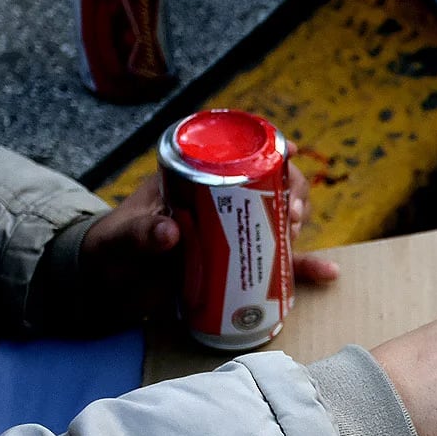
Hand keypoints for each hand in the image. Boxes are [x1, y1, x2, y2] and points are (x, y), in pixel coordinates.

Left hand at [80, 163, 340, 321]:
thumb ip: (141, 235)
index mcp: (193, 179)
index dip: (266, 146)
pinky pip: (278, 264)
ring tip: (296, 232)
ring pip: (278, 217)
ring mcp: (232, 232)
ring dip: (297, 221)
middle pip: (268, 183)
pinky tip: (328, 272)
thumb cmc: (111, 251)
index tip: (288, 151)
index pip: (235, 151)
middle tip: (291, 210)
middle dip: (290, 189)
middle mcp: (220, 201)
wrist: (107, 288)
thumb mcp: (121, 240)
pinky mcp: (240, 266)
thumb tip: (171, 233)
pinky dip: (303, 268)